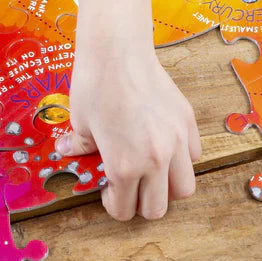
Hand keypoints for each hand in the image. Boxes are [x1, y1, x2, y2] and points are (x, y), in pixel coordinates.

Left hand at [56, 38, 200, 220]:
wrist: (118, 50)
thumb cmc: (94, 85)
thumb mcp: (80, 124)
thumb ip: (79, 148)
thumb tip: (68, 152)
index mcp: (125, 167)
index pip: (125, 210)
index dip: (113, 204)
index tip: (108, 189)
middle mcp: (156, 160)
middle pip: (157, 209)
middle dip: (140, 203)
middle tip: (129, 185)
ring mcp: (177, 141)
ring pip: (184, 188)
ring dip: (166, 187)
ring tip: (151, 171)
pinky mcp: (188, 123)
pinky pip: (193, 157)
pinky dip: (181, 160)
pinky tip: (163, 145)